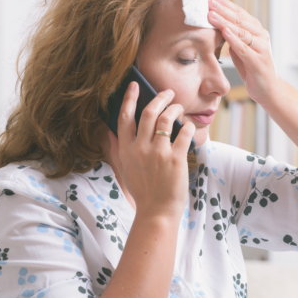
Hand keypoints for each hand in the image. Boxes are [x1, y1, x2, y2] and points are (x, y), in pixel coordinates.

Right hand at [107, 82, 195, 220]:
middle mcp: (140, 148)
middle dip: (159, 98)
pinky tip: (189, 127)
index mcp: (126, 149)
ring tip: (178, 108)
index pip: (124, 117)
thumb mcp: (124, 169)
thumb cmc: (143, 191)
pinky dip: (187, 126)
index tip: (135, 85)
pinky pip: (184, 133)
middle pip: (148, 112)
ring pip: (166, 118)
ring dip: (174, 109)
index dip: (129, 98)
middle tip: (167, 93)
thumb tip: (108, 133)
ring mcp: (158, 153)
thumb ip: (117, 149)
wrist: (157, 212)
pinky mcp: (176, 159)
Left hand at [207, 0, 278, 105]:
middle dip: (223, 9)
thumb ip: (233, 36)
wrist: (268, 90)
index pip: (240, 13)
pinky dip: (234, 39)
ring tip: (212, 14)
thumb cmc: (252, 68)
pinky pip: (244, 48)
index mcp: (257, 31)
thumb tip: (216, 22)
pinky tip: (224, 31)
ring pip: (242, 32)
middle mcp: (262, 37)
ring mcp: (262, 49)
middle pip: (240, 20)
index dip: (226, 4)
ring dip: (225, 21)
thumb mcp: (240, 49)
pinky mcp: (259, 62)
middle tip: (210, 1)